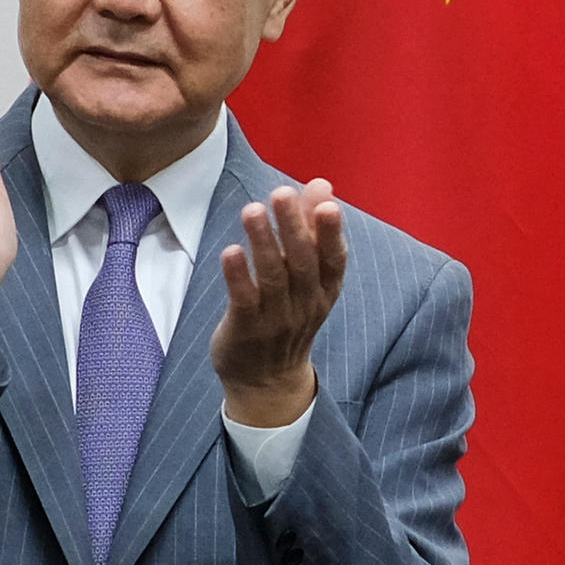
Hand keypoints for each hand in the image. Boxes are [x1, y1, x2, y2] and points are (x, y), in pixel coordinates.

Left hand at [211, 182, 349, 428]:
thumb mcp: (307, 275)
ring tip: (252, 210)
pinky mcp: (245, 329)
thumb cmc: (288, 314)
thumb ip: (311, 228)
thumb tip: (321, 184)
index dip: (331, 232)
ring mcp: (276, 319)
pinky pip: (243, 301)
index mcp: (325, 289)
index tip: (326, 203)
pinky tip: (231, 252)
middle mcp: (305, 304)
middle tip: (281, 193)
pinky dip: (238, 277)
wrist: (267, 380)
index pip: (334, 259)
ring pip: (272, 279)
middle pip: (302, 263)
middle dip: (293, 227)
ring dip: (263, 243)